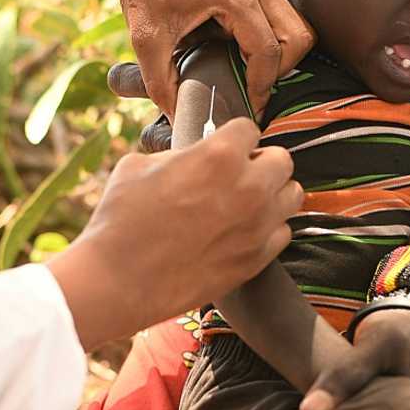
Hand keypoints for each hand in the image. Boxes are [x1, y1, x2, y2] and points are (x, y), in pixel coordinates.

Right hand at [47, 119, 302, 349]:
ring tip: (246, 201)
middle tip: (238, 174)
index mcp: (219, 155)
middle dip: (260, 162)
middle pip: (281, 159)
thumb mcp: (141, 165)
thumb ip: (182, 154)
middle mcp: (248, 187)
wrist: (117, 281)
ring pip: (292, 195)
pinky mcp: (257, 259)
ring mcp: (257, 225)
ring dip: (272, 193)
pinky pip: (282, 232)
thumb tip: (195, 156)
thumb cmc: (121, 219)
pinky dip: (268, 229)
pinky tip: (242, 231)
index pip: (249, 128)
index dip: (233, 137)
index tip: (224, 147)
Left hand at [101, 0, 312, 117]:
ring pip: (299, 27)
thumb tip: (178, 118)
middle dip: (281, 70)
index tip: (250, 105)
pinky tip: (247, 53)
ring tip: (253, 72)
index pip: (269, 50)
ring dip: (283, 56)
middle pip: (298, 38)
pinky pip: (287, 17)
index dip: (262, 84)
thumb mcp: (146, 40)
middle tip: (254, 87)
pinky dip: (277, 41)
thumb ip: (161, 84)